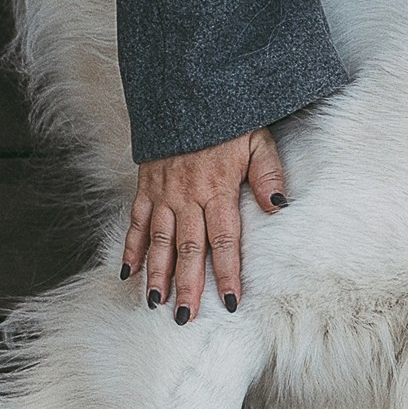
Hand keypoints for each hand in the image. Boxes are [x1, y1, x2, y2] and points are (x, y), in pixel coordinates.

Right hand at [123, 126, 286, 322]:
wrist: (186, 90)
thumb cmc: (228, 119)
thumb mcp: (258, 141)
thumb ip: (267, 175)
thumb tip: (279, 207)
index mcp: (217, 189)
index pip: (224, 240)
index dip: (227, 274)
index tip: (230, 303)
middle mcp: (187, 196)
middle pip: (188, 250)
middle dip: (188, 287)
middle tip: (185, 318)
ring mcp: (163, 193)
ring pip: (158, 241)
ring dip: (157, 275)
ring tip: (157, 304)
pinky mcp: (146, 186)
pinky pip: (135, 221)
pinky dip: (130, 247)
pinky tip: (128, 273)